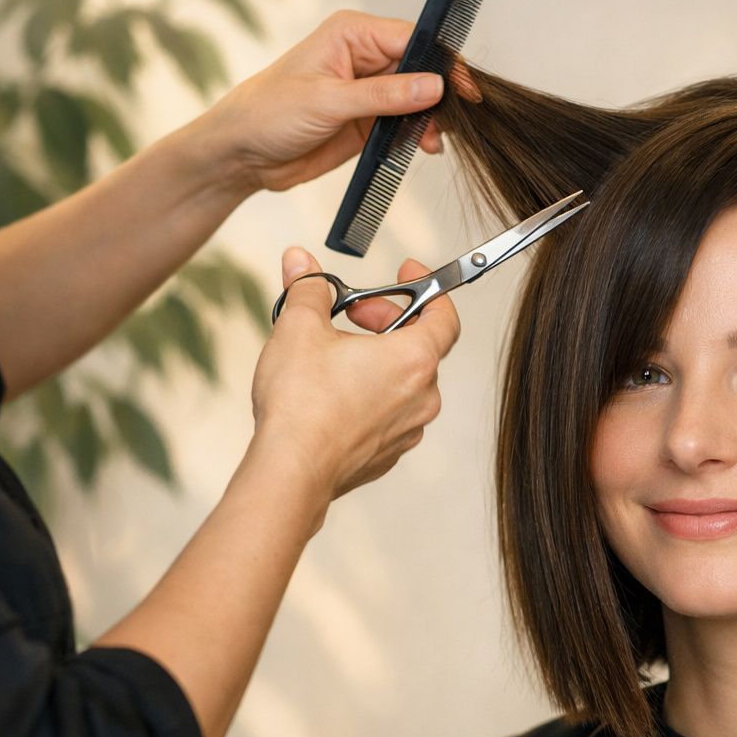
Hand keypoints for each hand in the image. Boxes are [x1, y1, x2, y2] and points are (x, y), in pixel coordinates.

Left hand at [200, 11, 446, 194]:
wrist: (243, 154)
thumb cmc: (268, 112)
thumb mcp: (327, 101)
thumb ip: (383, 95)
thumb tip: (433, 86)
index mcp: (352, 35)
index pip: (411, 38)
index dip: (441, 61)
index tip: (462, 87)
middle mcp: (365, 58)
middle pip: (422, 69)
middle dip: (440, 94)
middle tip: (453, 120)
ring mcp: (370, 91)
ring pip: (419, 99)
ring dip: (431, 119)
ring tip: (433, 140)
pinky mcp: (369, 122)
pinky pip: (406, 125)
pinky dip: (419, 136)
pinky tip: (424, 146)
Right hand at [250, 247, 460, 511]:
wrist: (291, 471)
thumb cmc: (302, 404)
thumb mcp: (299, 328)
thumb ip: (308, 290)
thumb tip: (302, 264)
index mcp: (414, 360)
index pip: (445, 316)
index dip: (429, 289)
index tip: (407, 274)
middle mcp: (422, 397)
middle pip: (420, 346)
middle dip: (386, 321)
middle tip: (350, 314)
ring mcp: (408, 430)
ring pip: (402, 382)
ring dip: (376, 360)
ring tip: (334, 354)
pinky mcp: (387, 454)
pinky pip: (388, 413)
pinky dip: (368, 395)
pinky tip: (331, 393)